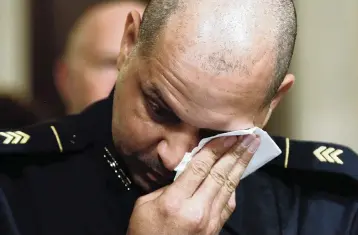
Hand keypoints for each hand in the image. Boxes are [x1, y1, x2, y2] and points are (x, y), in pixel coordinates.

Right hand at [127, 134, 259, 234]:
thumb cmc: (145, 232)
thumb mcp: (145, 204)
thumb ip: (167, 186)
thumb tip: (186, 173)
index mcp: (175, 201)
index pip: (201, 167)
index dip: (217, 148)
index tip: (229, 134)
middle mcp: (197, 210)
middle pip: (221, 174)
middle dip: (236, 152)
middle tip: (250, 136)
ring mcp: (210, 221)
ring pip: (229, 187)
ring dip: (241, 165)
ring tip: (251, 149)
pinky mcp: (215, 229)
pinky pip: (229, 203)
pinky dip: (234, 186)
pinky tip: (238, 174)